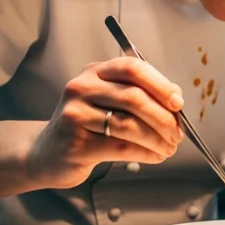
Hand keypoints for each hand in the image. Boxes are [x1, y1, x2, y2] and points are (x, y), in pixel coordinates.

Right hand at [27, 57, 184, 188]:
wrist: (47, 153)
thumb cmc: (86, 126)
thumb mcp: (108, 100)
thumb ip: (139, 94)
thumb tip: (175, 98)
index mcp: (95, 71)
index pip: (133, 68)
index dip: (161, 84)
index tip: (178, 102)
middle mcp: (82, 88)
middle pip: (135, 97)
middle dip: (164, 117)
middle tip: (178, 132)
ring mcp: (76, 115)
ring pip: (130, 124)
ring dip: (158, 138)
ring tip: (169, 147)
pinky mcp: (76, 144)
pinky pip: (121, 147)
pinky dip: (146, 153)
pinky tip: (155, 156)